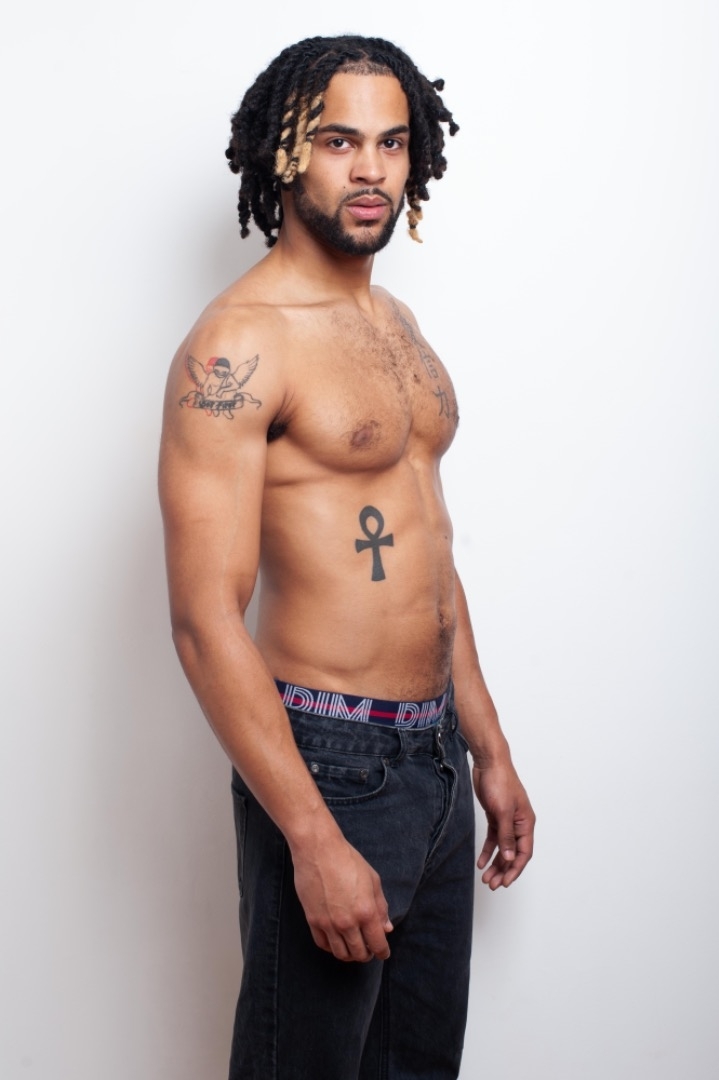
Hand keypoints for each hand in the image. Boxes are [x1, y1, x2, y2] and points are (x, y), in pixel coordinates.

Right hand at [292, 837, 393, 961]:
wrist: (318, 850)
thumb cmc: (348, 860)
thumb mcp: (373, 880)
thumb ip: (381, 907)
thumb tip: (387, 928)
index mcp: (366, 911)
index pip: (378, 944)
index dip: (382, 952)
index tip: (383, 953)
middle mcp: (348, 922)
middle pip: (359, 953)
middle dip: (366, 955)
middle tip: (368, 951)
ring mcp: (328, 923)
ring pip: (340, 953)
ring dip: (349, 955)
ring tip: (353, 948)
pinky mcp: (312, 920)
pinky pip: (323, 944)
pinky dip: (331, 948)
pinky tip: (336, 941)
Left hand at [473, 761, 534, 888]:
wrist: (488, 763)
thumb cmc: (500, 782)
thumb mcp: (503, 811)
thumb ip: (506, 836)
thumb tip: (511, 857)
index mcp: (526, 823)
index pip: (524, 853)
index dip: (515, 869)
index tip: (505, 882)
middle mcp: (519, 824)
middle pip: (513, 854)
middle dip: (503, 870)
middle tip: (492, 884)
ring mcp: (507, 821)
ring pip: (503, 848)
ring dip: (495, 863)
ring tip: (486, 878)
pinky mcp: (495, 817)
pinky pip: (493, 839)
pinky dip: (488, 851)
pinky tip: (481, 862)